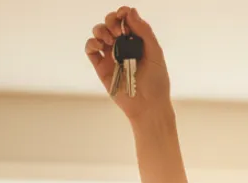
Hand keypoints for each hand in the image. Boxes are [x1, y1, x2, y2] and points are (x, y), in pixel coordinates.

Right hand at [85, 6, 171, 121]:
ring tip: (110, 40)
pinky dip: (91, 43)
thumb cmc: (156, 82)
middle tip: (118, 31)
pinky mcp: (101, 67)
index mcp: (137, 40)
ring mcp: (111, 56)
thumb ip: (144, 32)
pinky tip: (100, 46)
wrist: (148, 106)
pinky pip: (90, 49)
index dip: (123, 13)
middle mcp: (123, 45)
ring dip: (101, 30)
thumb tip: (131, 12)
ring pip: (98, 33)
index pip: (126, 19)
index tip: (123, 14)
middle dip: (111, 20)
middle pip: (110, 23)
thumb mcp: (155, 54)